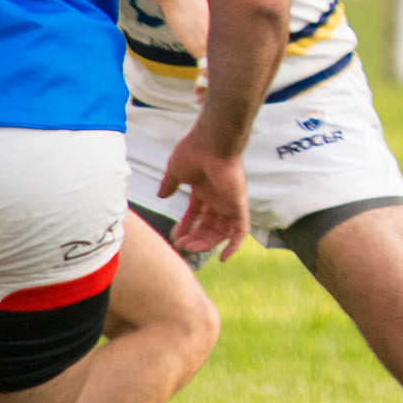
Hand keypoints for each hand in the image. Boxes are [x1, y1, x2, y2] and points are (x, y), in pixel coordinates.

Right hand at [160, 127, 250, 261]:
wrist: (211, 144)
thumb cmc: (194, 152)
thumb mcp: (175, 171)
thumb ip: (169, 184)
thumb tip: (161, 194)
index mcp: (204, 190)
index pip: (196, 215)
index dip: (186, 227)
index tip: (175, 237)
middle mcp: (218, 198)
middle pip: (208, 226)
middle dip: (194, 238)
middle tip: (181, 245)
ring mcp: (229, 203)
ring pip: (221, 232)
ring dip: (206, 243)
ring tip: (190, 248)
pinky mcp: (239, 205)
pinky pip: (241, 230)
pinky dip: (234, 245)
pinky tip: (224, 258)